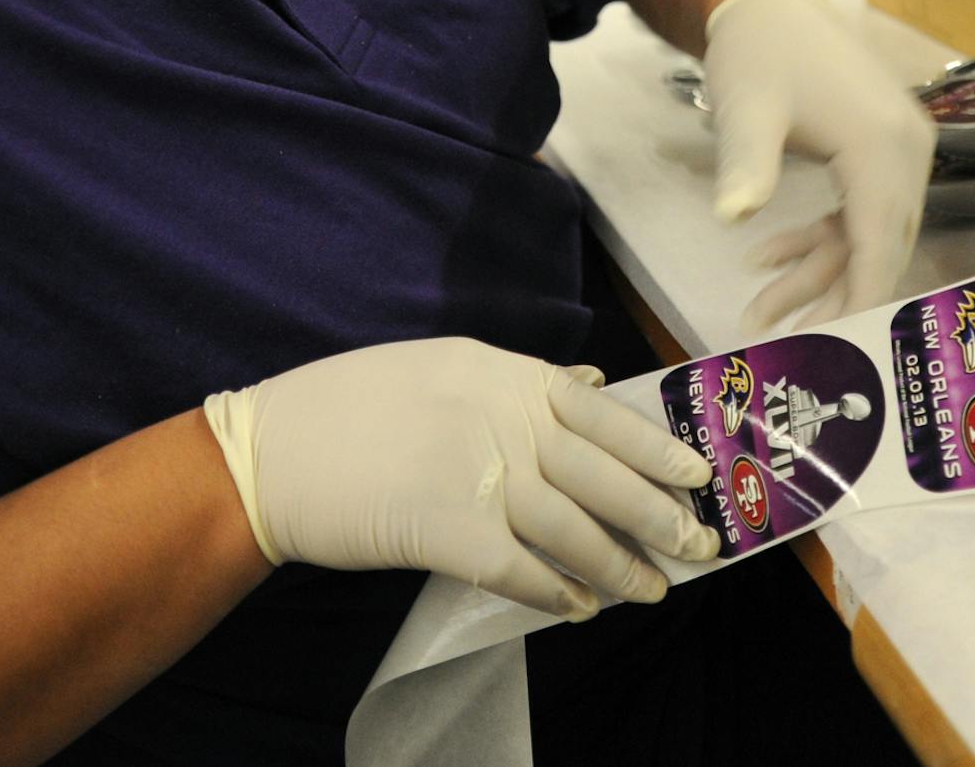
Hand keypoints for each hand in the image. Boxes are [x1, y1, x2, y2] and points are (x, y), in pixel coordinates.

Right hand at [205, 338, 719, 620]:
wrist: (272, 453)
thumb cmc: (350, 407)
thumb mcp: (439, 367)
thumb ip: (515, 380)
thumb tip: (588, 387)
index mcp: (499, 373)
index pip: (598, 410)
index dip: (653, 445)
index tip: (697, 471)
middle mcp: (498, 419)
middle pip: (600, 474)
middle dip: (657, 514)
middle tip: (701, 543)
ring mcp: (475, 476)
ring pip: (572, 529)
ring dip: (620, 564)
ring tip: (654, 587)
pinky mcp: (448, 534)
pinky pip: (521, 571)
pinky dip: (557, 593)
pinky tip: (583, 608)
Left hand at [701, 0, 935, 331]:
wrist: (771, 2)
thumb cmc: (759, 51)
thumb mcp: (746, 108)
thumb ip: (747, 164)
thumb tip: (734, 216)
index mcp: (882, 144)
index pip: (881, 240)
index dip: (862, 298)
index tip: (842, 347)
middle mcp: (907, 149)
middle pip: (881, 244)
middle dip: (832, 295)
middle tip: (780, 339)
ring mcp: (900, 148)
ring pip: (869, 232)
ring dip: (818, 271)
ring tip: (758, 310)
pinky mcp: (883, 148)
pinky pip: (862, 209)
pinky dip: (821, 237)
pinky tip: (766, 255)